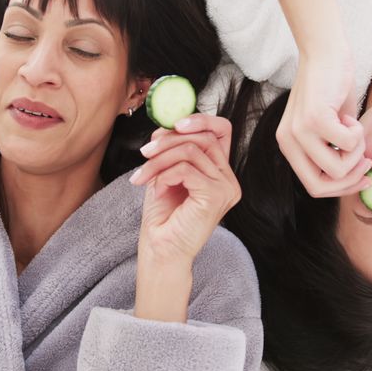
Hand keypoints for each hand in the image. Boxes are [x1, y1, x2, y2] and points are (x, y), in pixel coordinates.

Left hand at [129, 114, 241, 264]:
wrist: (161, 250)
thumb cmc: (164, 216)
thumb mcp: (165, 172)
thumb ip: (172, 149)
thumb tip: (165, 125)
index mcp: (220, 171)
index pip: (222, 130)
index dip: (200, 119)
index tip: (174, 124)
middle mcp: (228, 179)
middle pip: (203, 137)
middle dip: (168, 141)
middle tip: (144, 153)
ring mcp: (226, 188)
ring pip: (191, 151)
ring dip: (159, 160)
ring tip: (142, 176)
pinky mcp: (216, 196)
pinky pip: (185, 169)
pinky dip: (164, 176)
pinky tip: (156, 191)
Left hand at [276, 56, 371, 197]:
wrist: (325, 52)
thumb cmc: (331, 87)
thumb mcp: (329, 127)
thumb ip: (336, 153)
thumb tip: (358, 178)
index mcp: (288, 147)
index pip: (313, 187)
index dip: (342, 189)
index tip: (363, 178)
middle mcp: (288, 142)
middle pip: (321, 187)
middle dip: (350, 179)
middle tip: (365, 159)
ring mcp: (300, 131)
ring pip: (337, 169)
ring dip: (356, 152)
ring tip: (354, 128)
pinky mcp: (315, 118)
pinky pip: (348, 144)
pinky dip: (357, 132)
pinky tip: (349, 115)